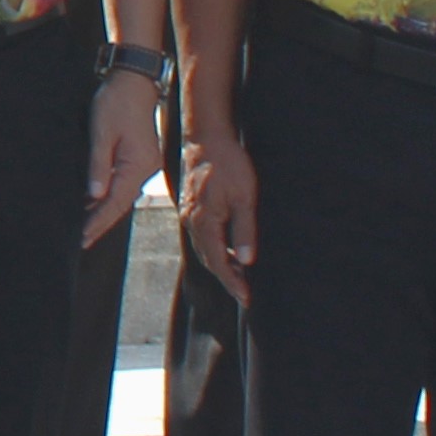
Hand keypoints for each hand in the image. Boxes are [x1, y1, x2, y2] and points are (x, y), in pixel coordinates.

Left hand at [82, 67, 163, 248]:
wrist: (134, 82)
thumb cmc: (116, 102)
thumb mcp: (102, 132)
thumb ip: (98, 164)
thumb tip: (94, 195)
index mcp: (137, 165)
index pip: (115, 202)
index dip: (98, 221)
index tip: (83, 237)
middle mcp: (145, 169)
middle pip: (121, 203)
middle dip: (101, 223)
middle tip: (82, 241)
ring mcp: (145, 165)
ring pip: (123, 195)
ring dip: (105, 212)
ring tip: (86, 229)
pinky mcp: (140, 159)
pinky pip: (125, 184)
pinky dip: (111, 197)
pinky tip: (98, 203)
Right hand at [181, 126, 255, 300]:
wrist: (207, 138)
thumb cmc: (228, 164)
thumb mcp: (245, 197)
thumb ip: (244, 230)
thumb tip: (246, 261)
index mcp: (204, 221)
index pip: (217, 261)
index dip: (232, 281)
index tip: (246, 297)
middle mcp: (191, 221)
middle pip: (208, 258)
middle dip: (226, 277)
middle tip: (245, 292)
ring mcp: (188, 213)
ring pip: (203, 248)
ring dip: (220, 263)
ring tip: (240, 275)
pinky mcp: (190, 206)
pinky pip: (201, 235)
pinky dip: (214, 248)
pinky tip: (228, 249)